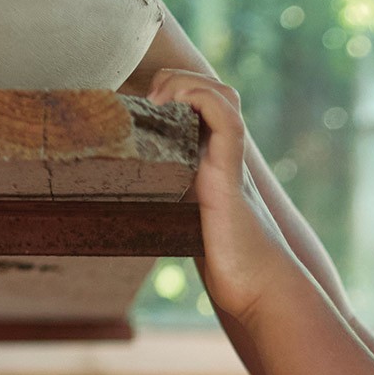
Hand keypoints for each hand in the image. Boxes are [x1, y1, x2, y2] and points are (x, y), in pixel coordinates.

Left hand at [147, 70, 295, 321]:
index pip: (201, 104)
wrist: (259, 294)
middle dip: (175, 80)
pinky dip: (198, 99)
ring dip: (185, 84)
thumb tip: (114, 215)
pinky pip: (225, 118)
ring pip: (221, 93)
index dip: (172, 90)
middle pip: (212, 89)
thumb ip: (167, 208)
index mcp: (214, 163)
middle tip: (144, 103)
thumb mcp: (185, 229)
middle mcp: (225, 156)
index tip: (135, 107)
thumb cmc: (227, 270)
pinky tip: (168, 108)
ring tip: (156, 102)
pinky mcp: (232, 175)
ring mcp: (230, 163)